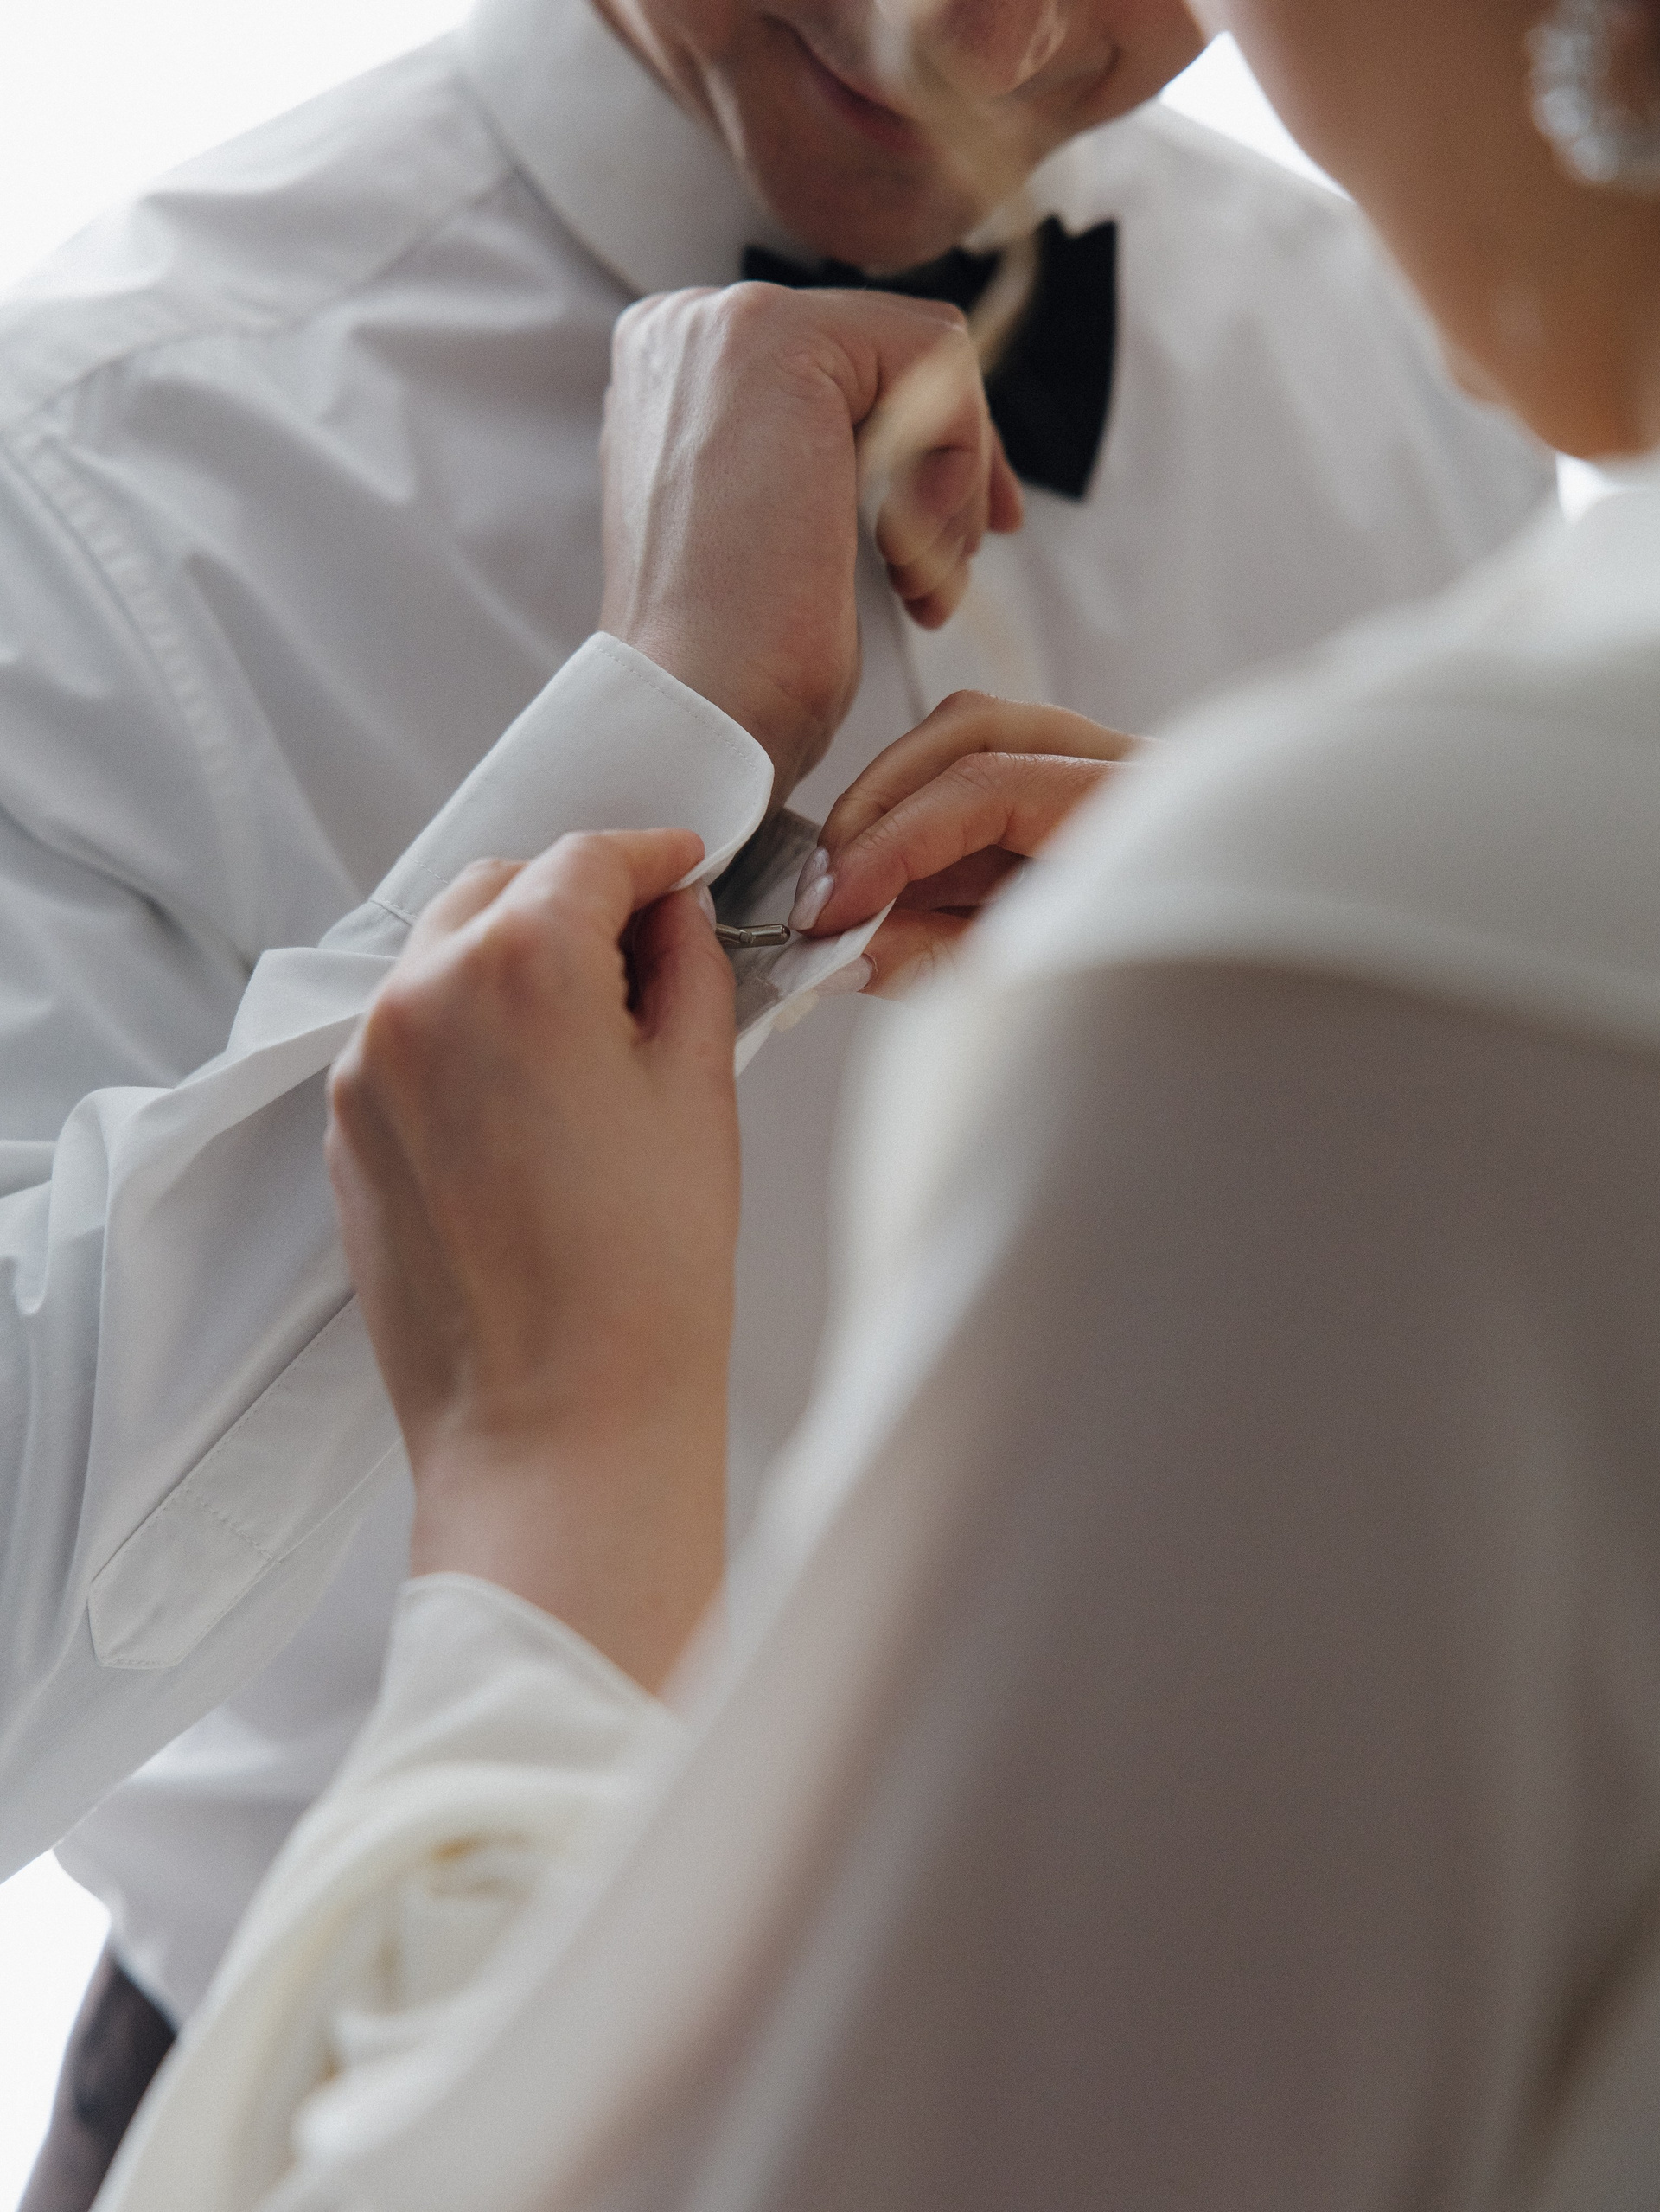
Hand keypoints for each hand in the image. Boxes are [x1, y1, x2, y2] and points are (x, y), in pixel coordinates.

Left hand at [326, 829, 737, 1692]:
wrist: (555, 1425)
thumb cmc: (644, 1278)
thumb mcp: (700, 1092)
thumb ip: (688, 970)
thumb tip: (672, 920)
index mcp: (518, 964)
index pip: (590, 858)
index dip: (654, 857)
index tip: (684, 872)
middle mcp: (420, 994)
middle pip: (501, 888)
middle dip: (575, 902)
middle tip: (649, 958)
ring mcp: (367, 1064)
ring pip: (444, 957)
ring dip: (514, 962)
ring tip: (590, 1040)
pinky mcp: (347, 1129)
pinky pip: (409, 1035)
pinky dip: (467, 1031)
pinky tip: (532, 1101)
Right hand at [600, 284, 1022, 796]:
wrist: (698, 714)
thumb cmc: (740, 668)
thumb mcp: (778, 536)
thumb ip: (818, 457)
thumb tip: (919, 430)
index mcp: (672, 377)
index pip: (847, 369)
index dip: (924, 450)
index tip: (959, 541)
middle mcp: (683, 329)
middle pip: (891, 355)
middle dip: (952, 466)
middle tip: (954, 569)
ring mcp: (721, 324)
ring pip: (924, 358)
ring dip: (952, 486)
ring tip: (920, 588)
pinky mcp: (777, 341)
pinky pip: (936, 361)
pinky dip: (955, 467)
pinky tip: (907, 562)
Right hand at [787, 691, 1135, 993]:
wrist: (1264, 1020)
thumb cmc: (1169, 1014)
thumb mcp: (1046, 999)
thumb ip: (942, 965)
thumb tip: (841, 956)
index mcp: (1142, 813)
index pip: (984, 786)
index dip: (889, 845)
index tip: (828, 911)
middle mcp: (1129, 772)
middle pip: (973, 732)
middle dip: (879, 807)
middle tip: (823, 893)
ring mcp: (1107, 779)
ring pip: (975, 747)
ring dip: (897, 816)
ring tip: (851, 897)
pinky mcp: (1081, 806)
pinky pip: (990, 793)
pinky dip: (930, 838)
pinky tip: (897, 897)